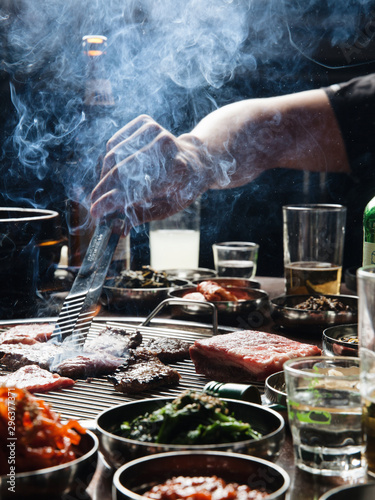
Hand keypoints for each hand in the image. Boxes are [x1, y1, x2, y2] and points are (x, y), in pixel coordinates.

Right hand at [90, 115, 212, 231]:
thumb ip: (141, 216)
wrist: (196, 160)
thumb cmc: (180, 189)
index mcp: (176, 171)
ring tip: (104, 189)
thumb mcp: (167, 208)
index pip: (136, 188)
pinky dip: (109, 159)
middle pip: (122, 170)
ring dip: (104, 175)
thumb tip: (117, 230)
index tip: (95, 211)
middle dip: (103, 189)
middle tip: (93, 203)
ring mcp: (156, 131)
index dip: (112, 201)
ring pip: (114, 155)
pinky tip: (113, 170)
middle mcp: (166, 146)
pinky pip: (114, 142)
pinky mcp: (145, 122)